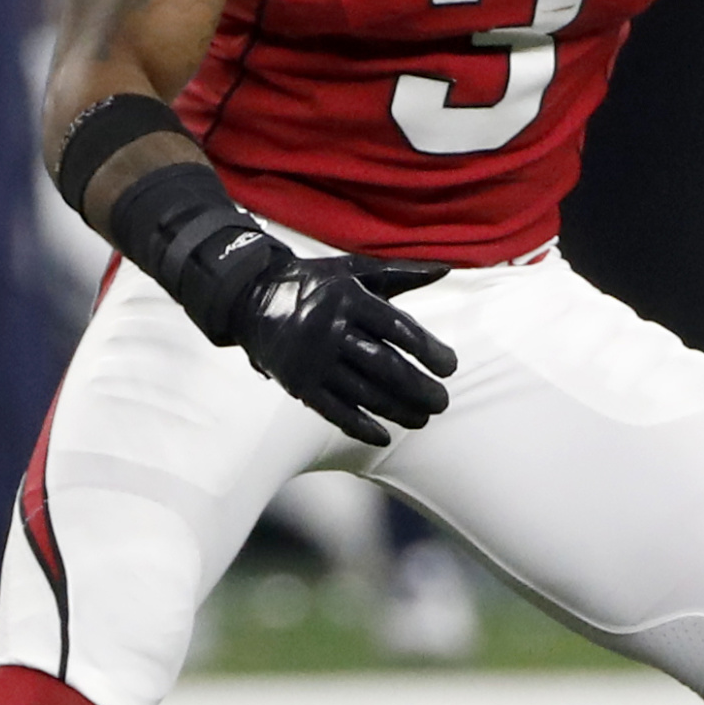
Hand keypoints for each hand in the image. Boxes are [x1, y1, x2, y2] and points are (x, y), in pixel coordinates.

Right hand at [227, 254, 459, 447]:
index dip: (428, 350)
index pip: (398, 329)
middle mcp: (331, 330)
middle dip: (418, 389)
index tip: (450, 367)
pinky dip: (359, 427)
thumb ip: (401, 272)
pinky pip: (333, 411)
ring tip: (422, 418)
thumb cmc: (316, 284)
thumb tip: (445, 268)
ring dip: (397, 410)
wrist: (253, 298)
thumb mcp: (355, 271)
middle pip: (384, 367)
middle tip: (442, 401)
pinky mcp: (298, 383)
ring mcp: (313, 360)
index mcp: (350, 299)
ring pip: (363, 393)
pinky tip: (383, 436)